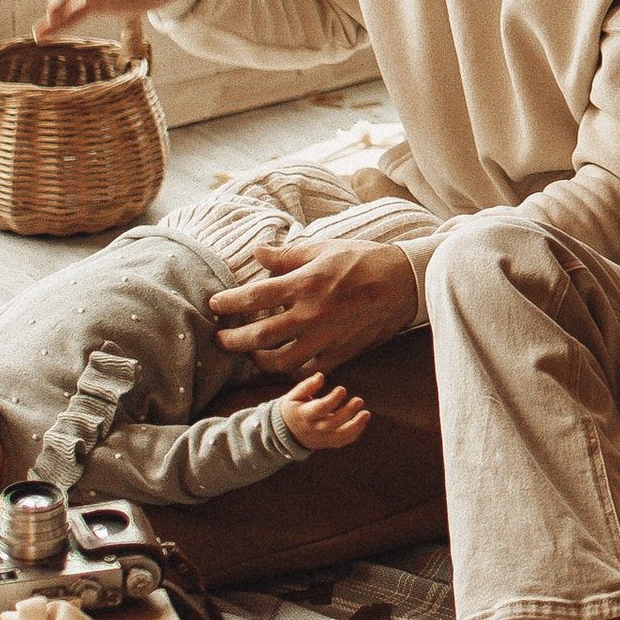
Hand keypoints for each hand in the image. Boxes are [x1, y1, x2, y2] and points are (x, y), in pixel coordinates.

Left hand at [211, 242, 420, 375]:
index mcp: (305, 284)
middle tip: (220, 339)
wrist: (403, 283)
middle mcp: (311, 314)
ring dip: (257, 360)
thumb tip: (256, 252)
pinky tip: (282, 362)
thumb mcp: (323, 249)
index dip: (228, 303)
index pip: (254, 297)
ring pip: (280, 361)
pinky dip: (290, 370)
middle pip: (259, 337)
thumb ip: (286, 255)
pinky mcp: (340, 353)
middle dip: (232, 341)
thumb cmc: (362, 260)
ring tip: (249, 354)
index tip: (215, 304)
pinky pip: (308, 371)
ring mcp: (326, 338)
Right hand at [281, 372, 371, 453]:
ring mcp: (322, 437)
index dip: (332, 400)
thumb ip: (307, 386)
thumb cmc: (294, 408)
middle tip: (359, 400)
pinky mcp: (328, 442)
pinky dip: (354, 433)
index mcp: (304, 415)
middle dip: (347, 412)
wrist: (288, 432)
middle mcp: (314, 428)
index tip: (342, 389)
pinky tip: (362, 422)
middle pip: (332, 423)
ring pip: (340, 436)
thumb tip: (320, 376)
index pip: (319, 408)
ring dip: (355, 426)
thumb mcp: (294, 396)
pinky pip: (342, 441)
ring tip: (366, 414)